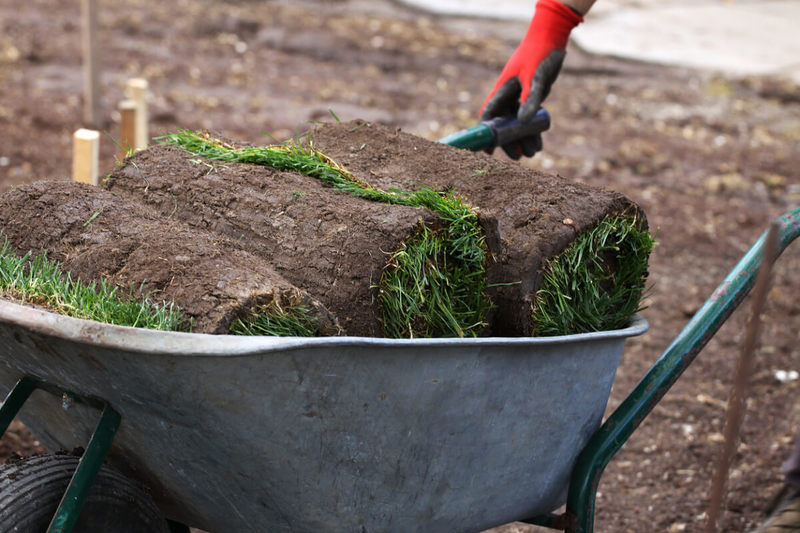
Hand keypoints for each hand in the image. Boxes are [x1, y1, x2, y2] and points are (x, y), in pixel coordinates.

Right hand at [480, 0, 582, 158]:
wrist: (552, 39)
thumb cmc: (539, 56)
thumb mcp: (535, 79)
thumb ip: (529, 101)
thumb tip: (523, 124)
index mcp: (502, 90)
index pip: (489, 116)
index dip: (487, 134)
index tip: (488, 151)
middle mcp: (508, 96)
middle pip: (503, 125)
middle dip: (509, 142)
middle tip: (517, 157)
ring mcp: (519, 97)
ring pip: (518, 124)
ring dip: (523, 139)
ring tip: (531, 154)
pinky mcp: (531, 97)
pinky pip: (529, 119)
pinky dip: (533, 131)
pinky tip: (539, 144)